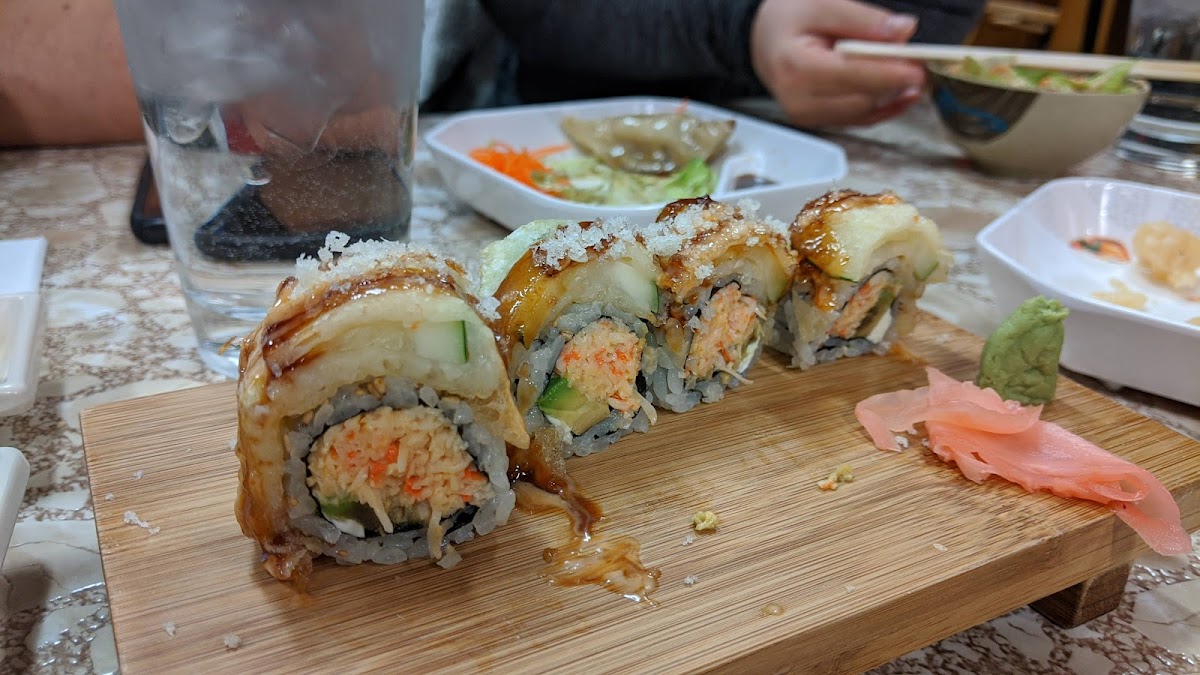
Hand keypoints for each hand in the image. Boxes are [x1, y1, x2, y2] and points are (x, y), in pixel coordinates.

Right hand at [750, 0, 926, 127]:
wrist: (764, 41)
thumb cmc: (789, 19)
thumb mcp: (821, 4)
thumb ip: (862, 18)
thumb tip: (904, 31)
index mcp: (795, 67)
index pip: (849, 75)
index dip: (887, 73)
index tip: (917, 67)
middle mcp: (798, 99)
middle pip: (860, 98)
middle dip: (893, 82)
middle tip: (922, 63)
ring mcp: (807, 115)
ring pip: (864, 111)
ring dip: (892, 94)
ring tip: (912, 73)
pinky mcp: (818, 122)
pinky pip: (859, 119)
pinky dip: (884, 106)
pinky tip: (903, 93)